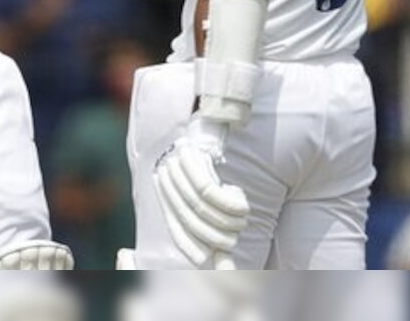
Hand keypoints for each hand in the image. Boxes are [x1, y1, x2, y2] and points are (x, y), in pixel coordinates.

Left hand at [152, 117, 248, 267]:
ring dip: (227, 219)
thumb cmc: (215, 182)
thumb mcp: (216, 214)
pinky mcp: (191, 158)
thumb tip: (229, 274)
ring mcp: (175, 169)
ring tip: (242, 218)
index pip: (177, 234)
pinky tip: (243, 203)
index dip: (194, 250)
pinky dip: (230, 203)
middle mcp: (166, 184)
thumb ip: (220, 244)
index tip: (210, 258)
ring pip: (201, 209)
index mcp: (168, 199)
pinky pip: (209, 191)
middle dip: (219, 236)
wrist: (214, 136)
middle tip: (238, 233)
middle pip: (192, 223)